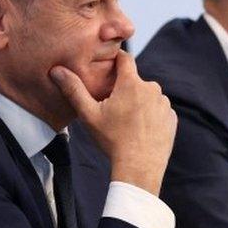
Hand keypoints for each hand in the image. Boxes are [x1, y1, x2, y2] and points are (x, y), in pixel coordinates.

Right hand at [51, 51, 175, 194]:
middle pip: (135, 82)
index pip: (125, 59)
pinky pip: (158, 111)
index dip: (116, 60)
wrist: (139, 168)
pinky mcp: (171, 118)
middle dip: (125, 90)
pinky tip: (141, 131)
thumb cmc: (112, 141)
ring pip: (147, 97)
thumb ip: (74, 90)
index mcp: (131, 83)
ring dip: (139, 104)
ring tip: (127, 123)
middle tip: (113, 109)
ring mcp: (163, 104)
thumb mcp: (89, 115)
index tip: (109, 67)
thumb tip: (56, 70)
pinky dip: (150, 117)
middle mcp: (152, 89)